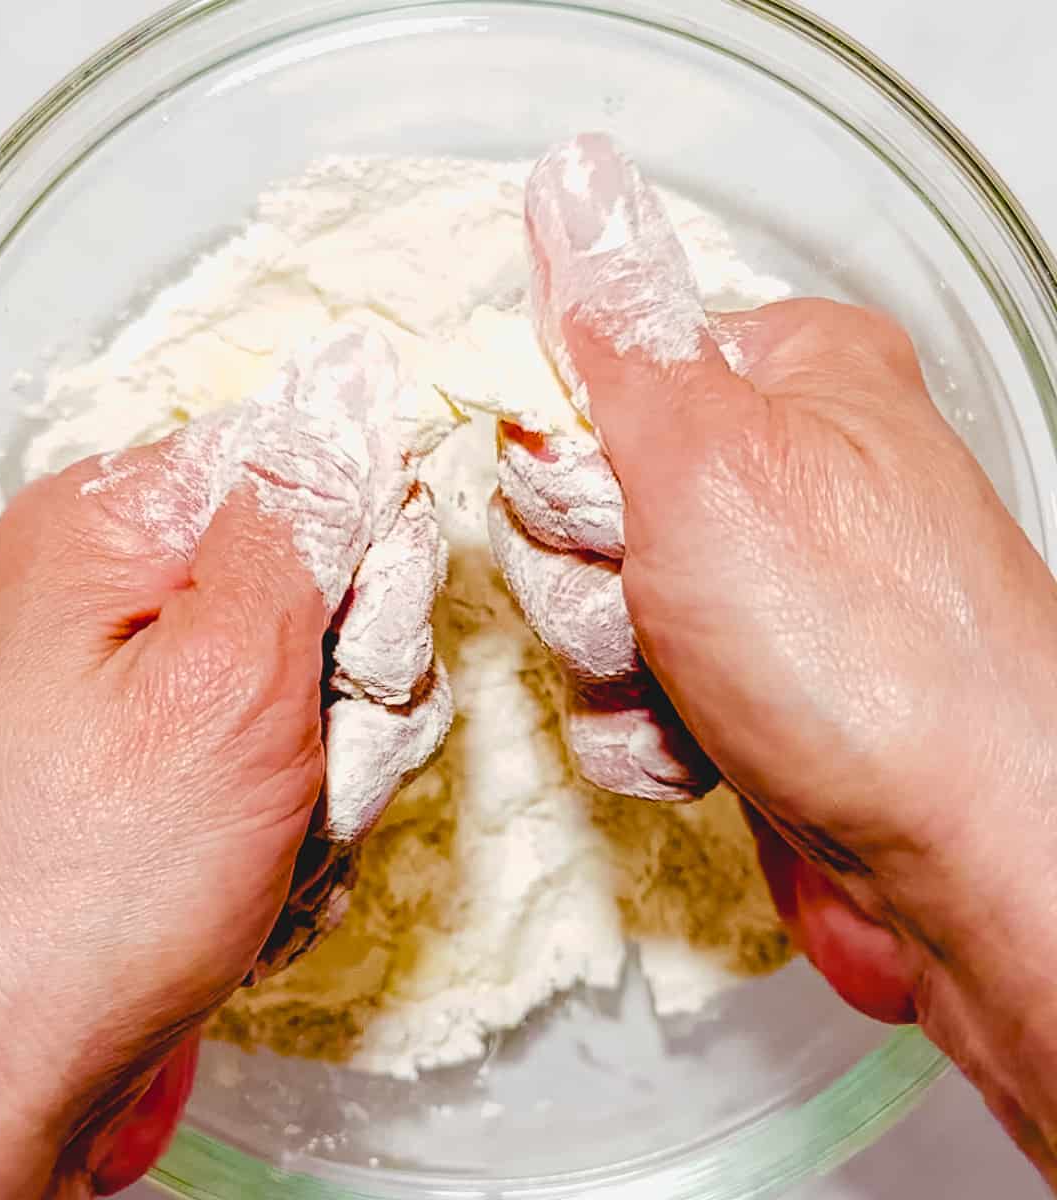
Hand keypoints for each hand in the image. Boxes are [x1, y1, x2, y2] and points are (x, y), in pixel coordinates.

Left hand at [0, 326, 449, 1196]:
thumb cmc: (90, 889)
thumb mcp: (225, 680)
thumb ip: (299, 528)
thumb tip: (348, 397)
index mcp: (111, 531)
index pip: (301, 457)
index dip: (367, 544)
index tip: (364, 637)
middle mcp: (119, 596)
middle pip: (325, 577)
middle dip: (358, 678)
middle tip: (316, 756)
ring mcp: (146, 690)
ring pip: (326, 680)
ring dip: (339, 767)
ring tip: (279, 837)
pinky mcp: (171, 770)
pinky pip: (294, 758)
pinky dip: (305, 819)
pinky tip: (261, 871)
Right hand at [498, 134, 1056, 1182]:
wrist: (967, 863)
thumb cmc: (862, 652)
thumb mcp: (710, 459)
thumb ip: (618, 332)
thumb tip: (571, 181)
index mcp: (786, 378)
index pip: (589, 373)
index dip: (565, 455)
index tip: (606, 507)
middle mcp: (777, 476)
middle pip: (573, 501)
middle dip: (591, 577)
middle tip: (666, 607)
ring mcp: (759, 588)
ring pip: (586, 605)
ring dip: (615, 663)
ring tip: (704, 689)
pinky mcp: (743, 683)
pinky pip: (621, 690)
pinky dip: (644, 729)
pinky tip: (710, 746)